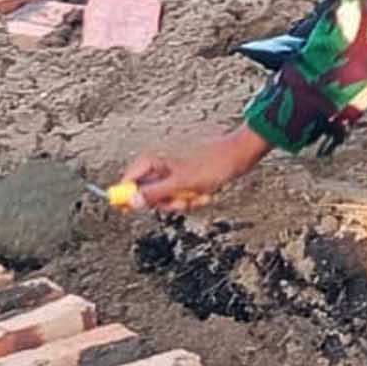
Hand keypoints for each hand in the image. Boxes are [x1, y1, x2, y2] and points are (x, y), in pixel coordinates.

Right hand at [118, 126, 269, 209]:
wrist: (240, 155)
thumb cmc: (212, 164)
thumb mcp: (181, 183)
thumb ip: (154, 193)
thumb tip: (130, 201)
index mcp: (155, 160)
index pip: (128, 179)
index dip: (126, 196)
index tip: (127, 210)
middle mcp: (163, 165)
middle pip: (149, 193)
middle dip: (167, 202)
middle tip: (182, 202)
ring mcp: (176, 171)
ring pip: (168, 197)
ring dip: (184, 201)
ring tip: (199, 194)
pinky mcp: (188, 177)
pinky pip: (183, 195)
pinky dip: (194, 198)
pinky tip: (207, 191)